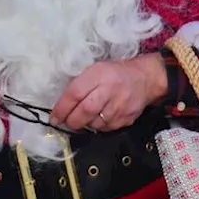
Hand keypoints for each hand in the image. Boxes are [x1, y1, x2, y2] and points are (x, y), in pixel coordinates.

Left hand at [49, 53, 167, 132]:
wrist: (145, 78)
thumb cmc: (115, 73)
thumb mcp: (95, 69)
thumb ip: (79, 84)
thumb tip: (61, 104)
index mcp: (99, 74)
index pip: (75, 93)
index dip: (61, 108)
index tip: (54, 117)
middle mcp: (110, 89)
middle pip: (85, 111)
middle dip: (71, 120)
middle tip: (66, 121)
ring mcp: (120, 106)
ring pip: (95, 123)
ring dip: (84, 124)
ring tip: (82, 119)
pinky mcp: (127, 118)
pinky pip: (106, 128)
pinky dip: (98, 126)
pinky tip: (97, 119)